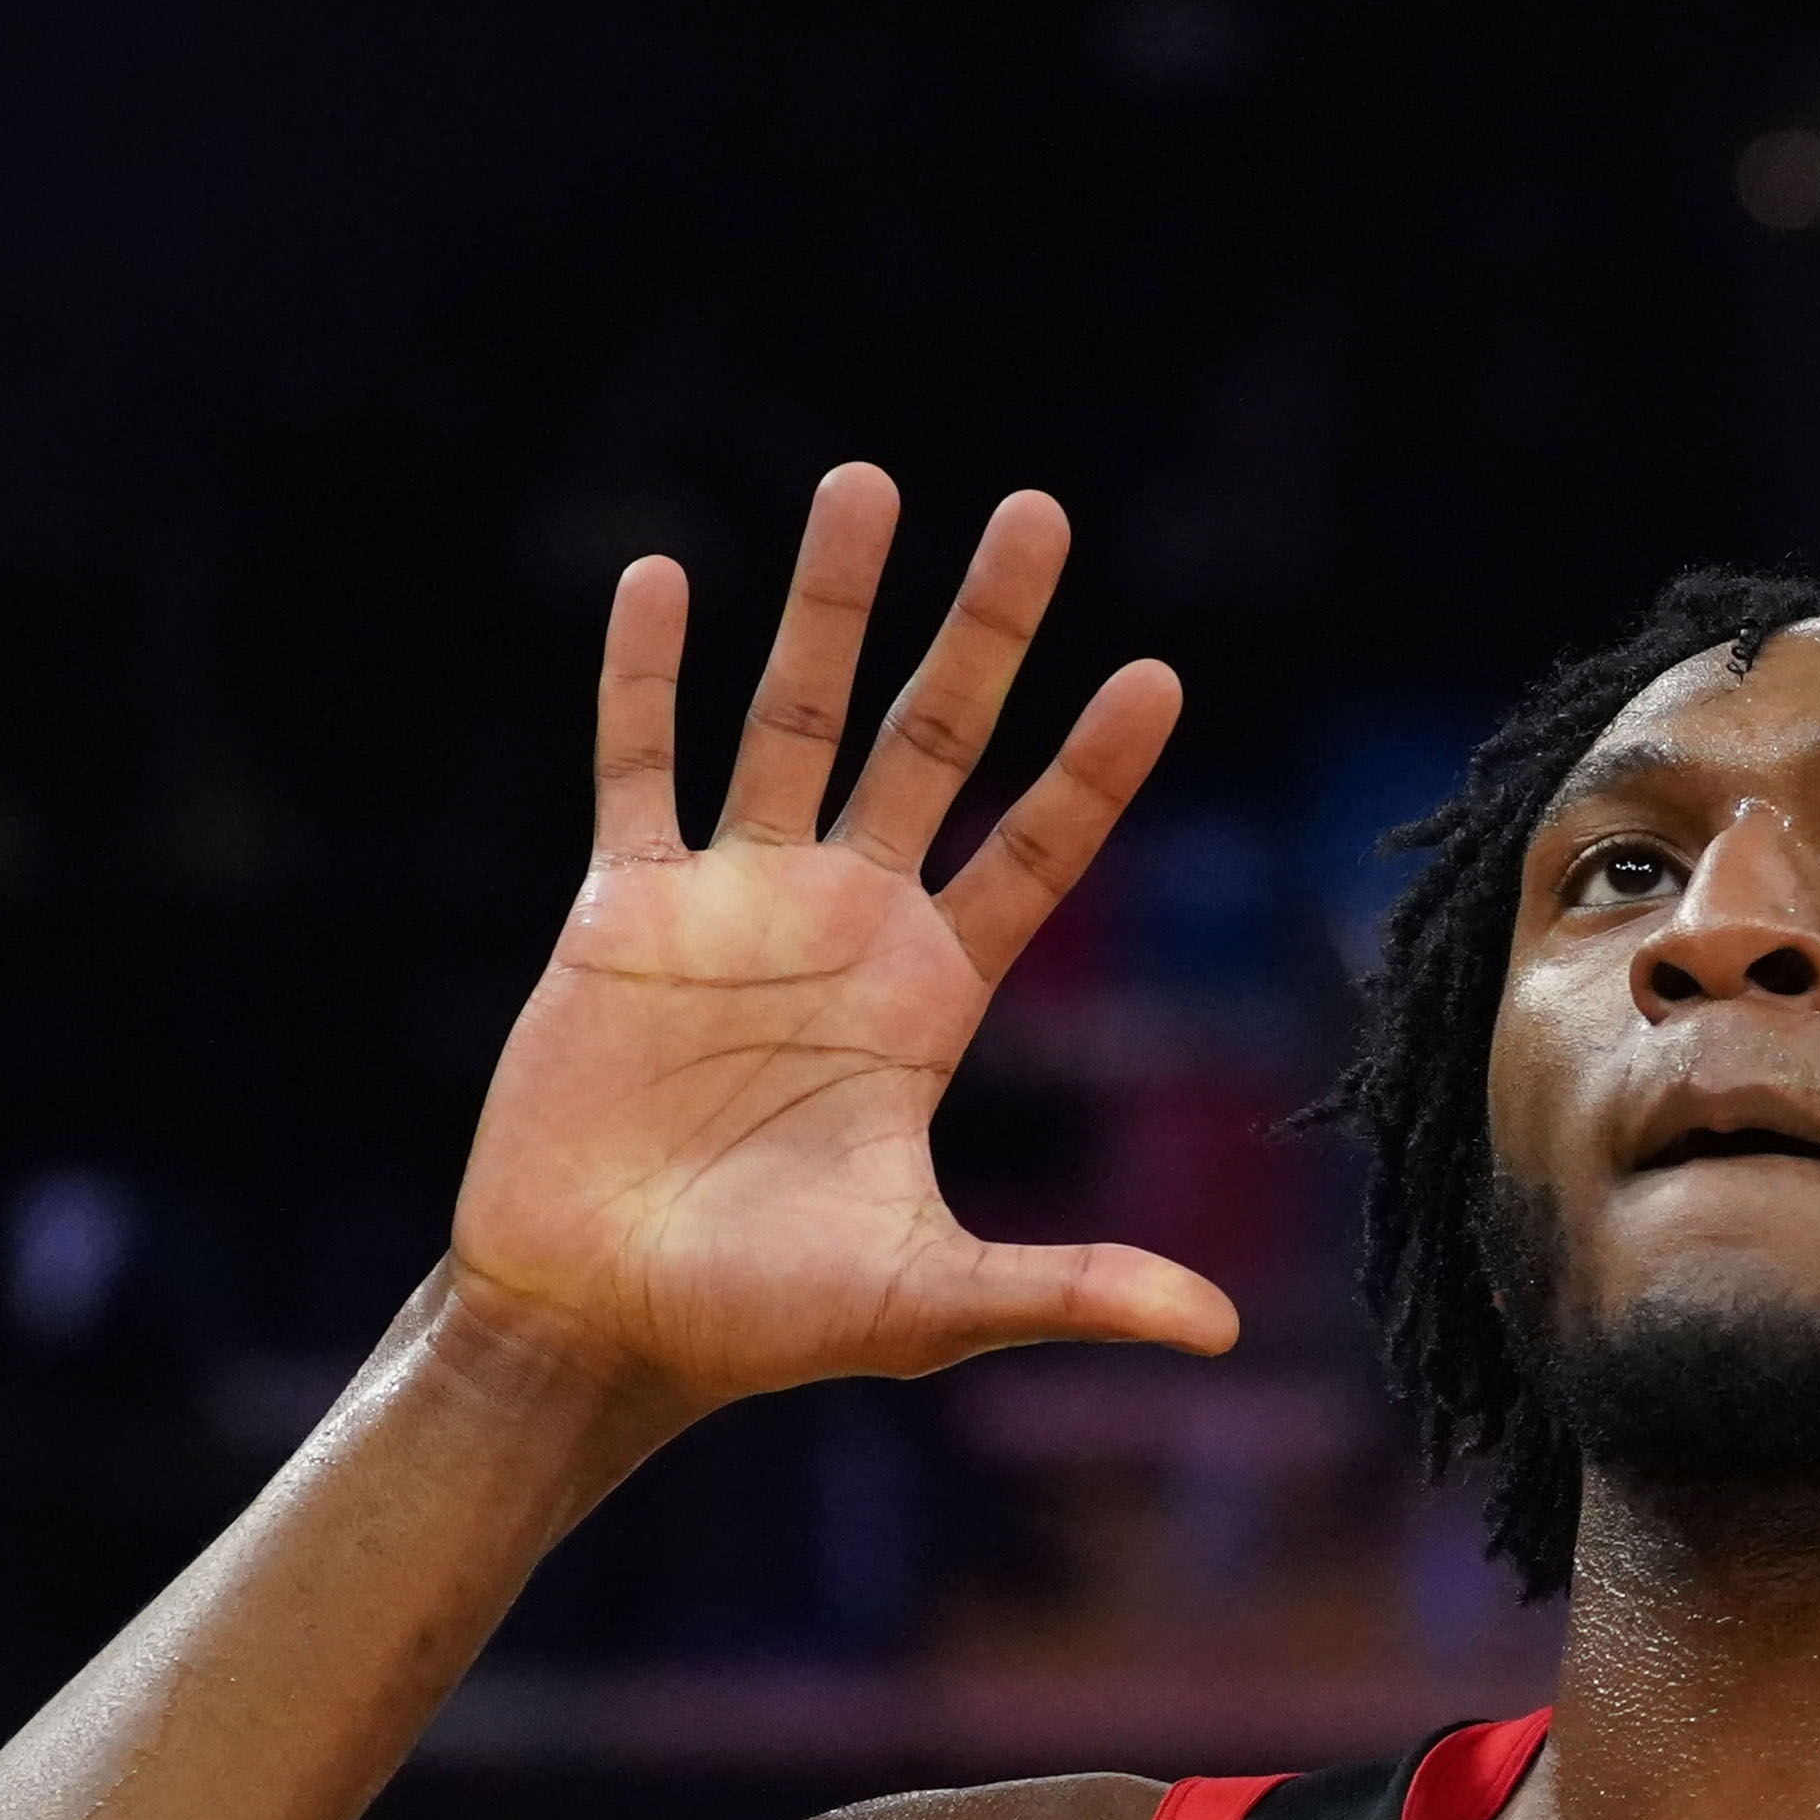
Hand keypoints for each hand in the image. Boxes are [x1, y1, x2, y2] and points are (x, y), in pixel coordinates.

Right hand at [452, 468, 1237, 1402]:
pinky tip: (661, 577)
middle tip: (1038, 512)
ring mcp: (733, 903)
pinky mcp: (621, 911)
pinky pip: (637, 766)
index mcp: (929, 997)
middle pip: (929, 741)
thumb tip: (1219, 1337)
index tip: (1157, 672)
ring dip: (825, 605)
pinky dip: (643, 675)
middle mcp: (844, 924)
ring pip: (788, 717)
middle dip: (982, 631)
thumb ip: (1069, 1288)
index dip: (1093, 768)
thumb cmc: (764, 1321)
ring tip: (866, 482)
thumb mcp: (932, 1301)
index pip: (1035, 851)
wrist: (601, 1322)